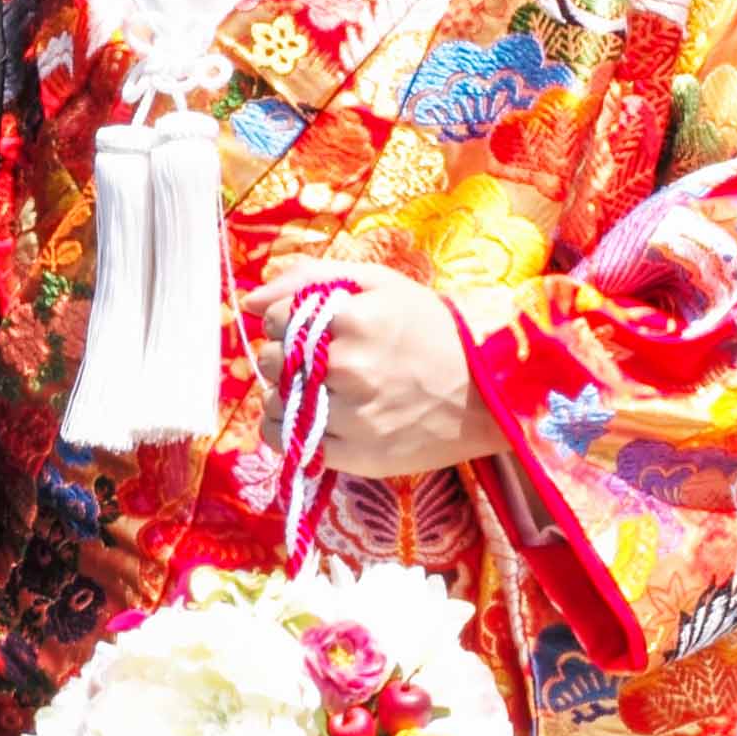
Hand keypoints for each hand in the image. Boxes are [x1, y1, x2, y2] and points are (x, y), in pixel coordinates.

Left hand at [250, 262, 501, 475]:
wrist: (486, 392)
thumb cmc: (430, 329)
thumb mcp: (378, 284)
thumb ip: (310, 279)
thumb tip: (250, 300)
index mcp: (354, 319)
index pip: (276, 319)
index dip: (288, 320)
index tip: (314, 328)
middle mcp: (349, 369)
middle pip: (272, 361)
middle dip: (286, 356)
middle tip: (322, 359)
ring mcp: (351, 416)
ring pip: (274, 403)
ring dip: (286, 394)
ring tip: (322, 389)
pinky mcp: (354, 456)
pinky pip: (288, 443)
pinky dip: (290, 429)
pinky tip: (315, 417)